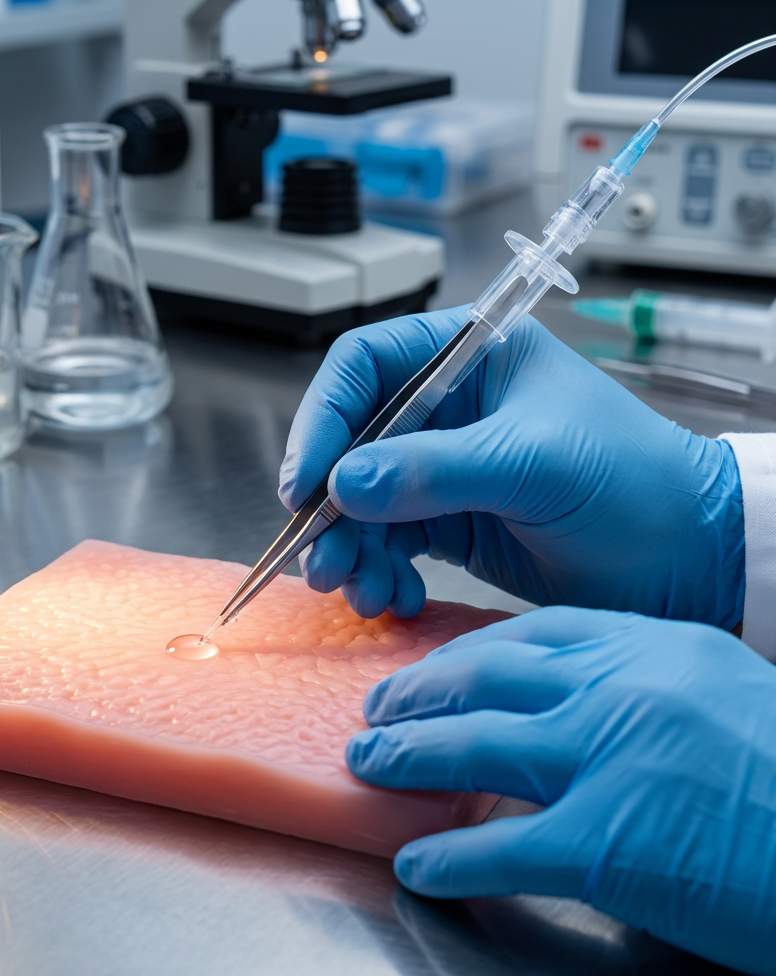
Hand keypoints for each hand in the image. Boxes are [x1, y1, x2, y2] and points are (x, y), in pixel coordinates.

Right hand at [279, 307, 743, 626]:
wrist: (688, 559)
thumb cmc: (632, 484)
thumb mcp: (532, 465)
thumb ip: (433, 471)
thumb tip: (341, 485)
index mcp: (470, 357)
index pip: (365, 367)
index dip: (324, 419)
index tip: (307, 484)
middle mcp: (448, 407)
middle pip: (352, 443)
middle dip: (330, 506)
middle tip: (322, 562)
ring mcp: (445, 468)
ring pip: (362, 501)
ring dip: (350, 549)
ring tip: (358, 592)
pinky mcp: (450, 521)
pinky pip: (389, 543)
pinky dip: (380, 572)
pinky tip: (393, 598)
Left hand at [345, 607, 775, 975]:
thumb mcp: (718, 691)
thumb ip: (638, 686)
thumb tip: (565, 704)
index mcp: (648, 648)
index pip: (527, 637)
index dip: (462, 653)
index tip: (427, 668)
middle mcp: (618, 690)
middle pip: (483, 681)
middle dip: (416, 695)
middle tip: (377, 710)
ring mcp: (607, 760)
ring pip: (473, 747)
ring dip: (408, 759)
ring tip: (369, 766)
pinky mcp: (605, 842)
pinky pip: (498, 847)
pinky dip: (447, 859)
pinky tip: (416, 867)